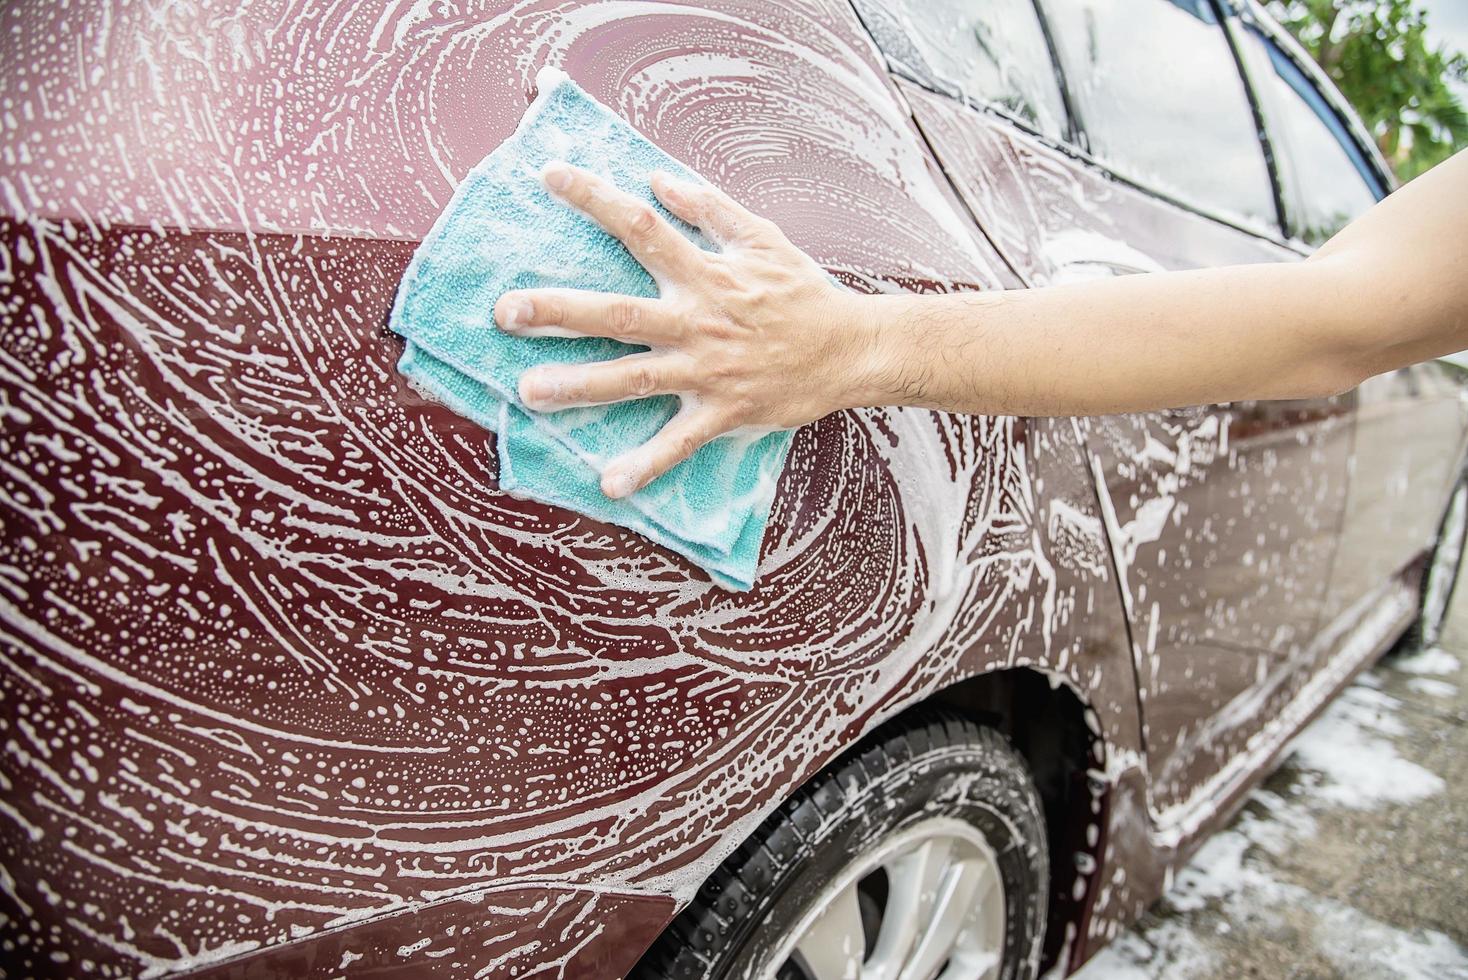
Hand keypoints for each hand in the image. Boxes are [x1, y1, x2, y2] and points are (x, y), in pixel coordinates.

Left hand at [494, 161, 868, 498]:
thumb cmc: (804, 292)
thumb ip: (707, 207)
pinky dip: (647, 465)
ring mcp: (708, 371)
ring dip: (581, 386)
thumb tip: (656, 179)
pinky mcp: (724, 412)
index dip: (594, 198)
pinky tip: (611, 485)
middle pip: (619, 313)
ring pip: (635, 379)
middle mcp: (698, 321)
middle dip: (560, 311)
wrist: (852, 350)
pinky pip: (680, 443)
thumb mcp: (761, 237)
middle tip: (506, 311)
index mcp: (705, 274)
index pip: (641, 227)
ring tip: (530, 391)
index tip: (549, 175)